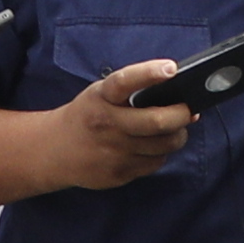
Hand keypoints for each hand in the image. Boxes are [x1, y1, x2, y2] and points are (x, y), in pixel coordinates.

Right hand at [43, 56, 203, 193]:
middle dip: (182, 115)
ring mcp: (112, 151)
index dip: (149, 73)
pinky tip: (152, 146)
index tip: (171, 68)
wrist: (54, 150)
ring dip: (176, 136)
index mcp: (101, 98)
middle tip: (188, 110)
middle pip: (156, 122)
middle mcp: (106, 124)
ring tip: (173, 129)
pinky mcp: (118, 174)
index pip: (125, 82)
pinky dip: (161, 154)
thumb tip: (180, 100)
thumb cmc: (89, 115)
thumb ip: (134, 93)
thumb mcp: (101, 95)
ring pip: (163, 145)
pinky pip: (154, 163)